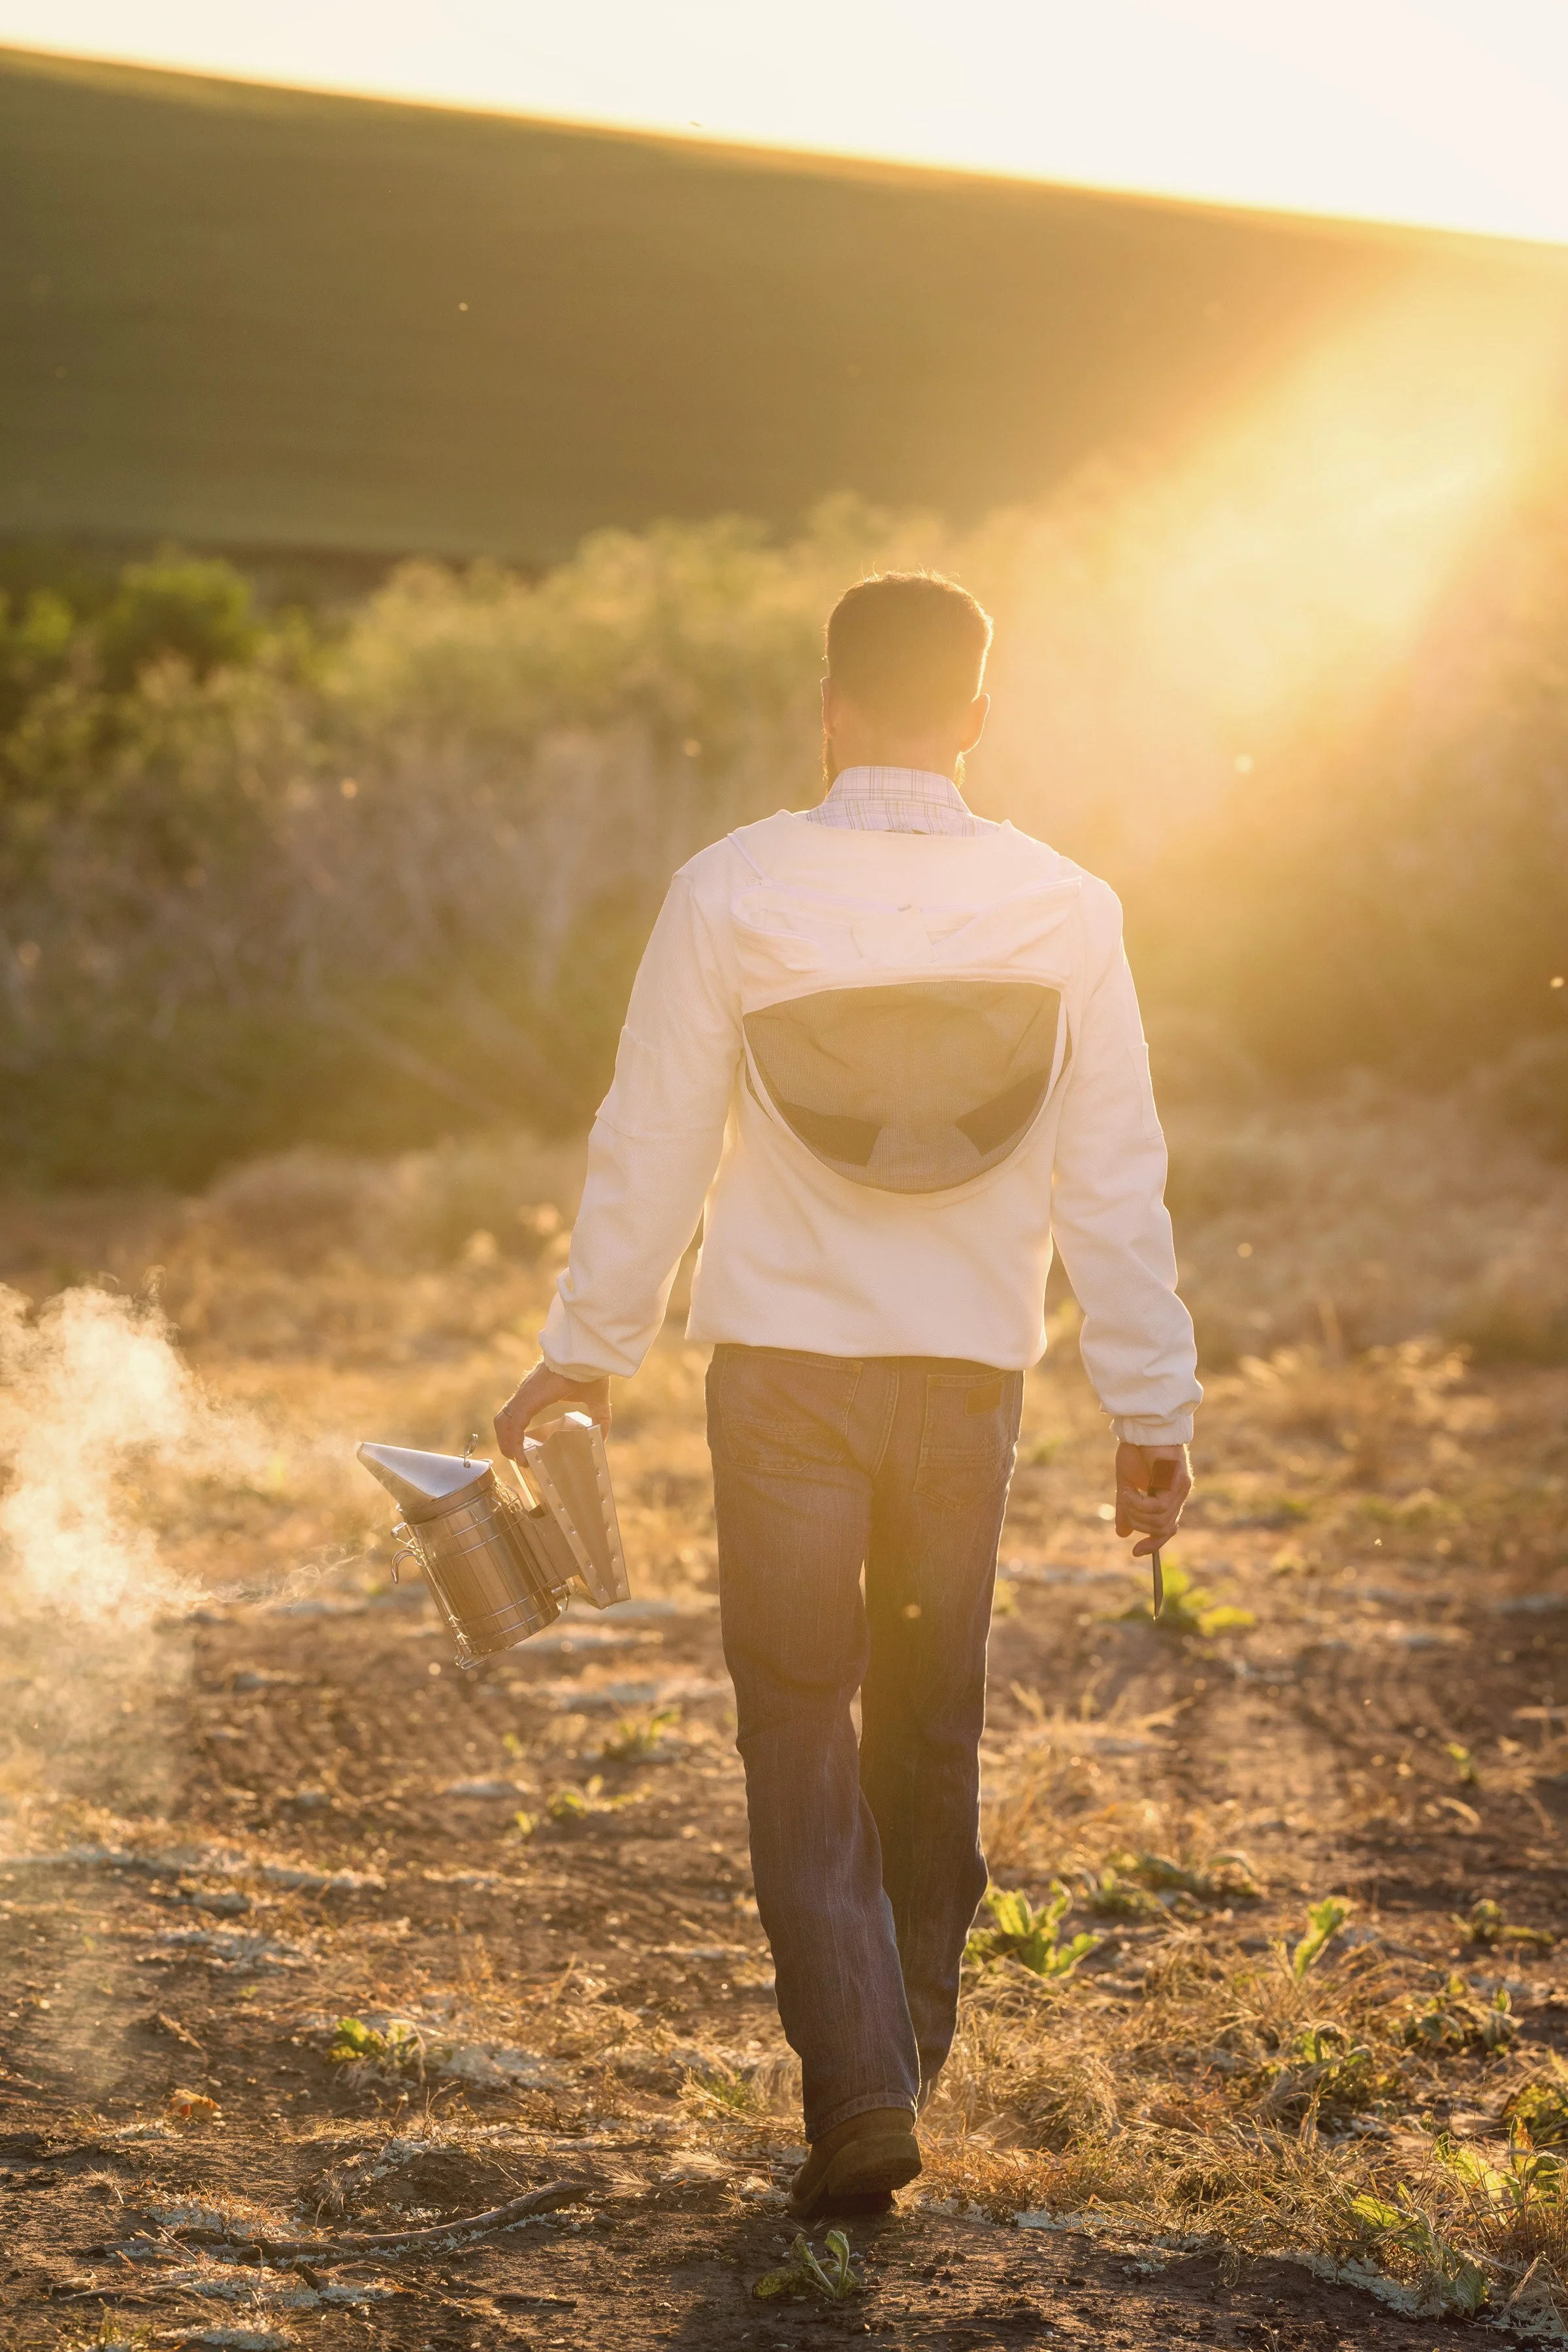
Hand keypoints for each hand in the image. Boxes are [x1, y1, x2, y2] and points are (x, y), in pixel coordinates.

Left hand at [493, 1363, 611, 1460]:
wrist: (587, 1355)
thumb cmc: (590, 1371)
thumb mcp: (596, 1399)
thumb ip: (599, 1417)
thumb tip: (603, 1437)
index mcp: (537, 1393)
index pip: (516, 1413)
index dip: (514, 1432)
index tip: (523, 1449)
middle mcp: (526, 1394)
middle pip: (503, 1420)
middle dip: (506, 1441)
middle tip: (518, 1458)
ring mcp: (524, 1395)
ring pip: (503, 1423)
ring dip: (506, 1443)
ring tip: (518, 1460)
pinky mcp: (527, 1399)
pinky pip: (513, 1425)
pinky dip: (514, 1442)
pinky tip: (521, 1457)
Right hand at [1114, 1441, 1191, 1558]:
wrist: (1141, 1426)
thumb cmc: (1136, 1450)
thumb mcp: (1127, 1484)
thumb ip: (1127, 1508)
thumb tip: (1123, 1533)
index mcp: (1169, 1496)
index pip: (1167, 1530)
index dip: (1154, 1545)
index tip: (1136, 1552)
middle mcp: (1179, 1494)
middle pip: (1161, 1529)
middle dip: (1137, 1522)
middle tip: (1124, 1502)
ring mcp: (1181, 1488)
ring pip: (1159, 1521)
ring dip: (1136, 1512)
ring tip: (1126, 1494)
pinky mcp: (1177, 1481)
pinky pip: (1158, 1508)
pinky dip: (1139, 1504)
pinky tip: (1130, 1491)